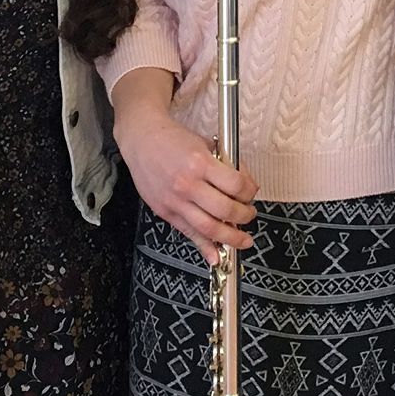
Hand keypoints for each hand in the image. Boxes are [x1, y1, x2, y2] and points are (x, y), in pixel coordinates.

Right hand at [116, 107, 257, 265]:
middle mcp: (187, 184)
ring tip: (242, 239)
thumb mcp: (204, 144)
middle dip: (244, 216)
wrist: (142, 140)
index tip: (252, 192)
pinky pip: (188, 233)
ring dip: (231, 237)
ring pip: (208, 228)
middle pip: (225, 210)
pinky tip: (216, 256)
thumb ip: (224, 164)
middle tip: (249, 215)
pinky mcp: (165, 212)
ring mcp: (175, 201)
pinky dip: (204, 247)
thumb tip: (244, 184)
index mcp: (200, 163)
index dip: (250, 191)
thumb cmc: (172, 138)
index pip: (236, 185)